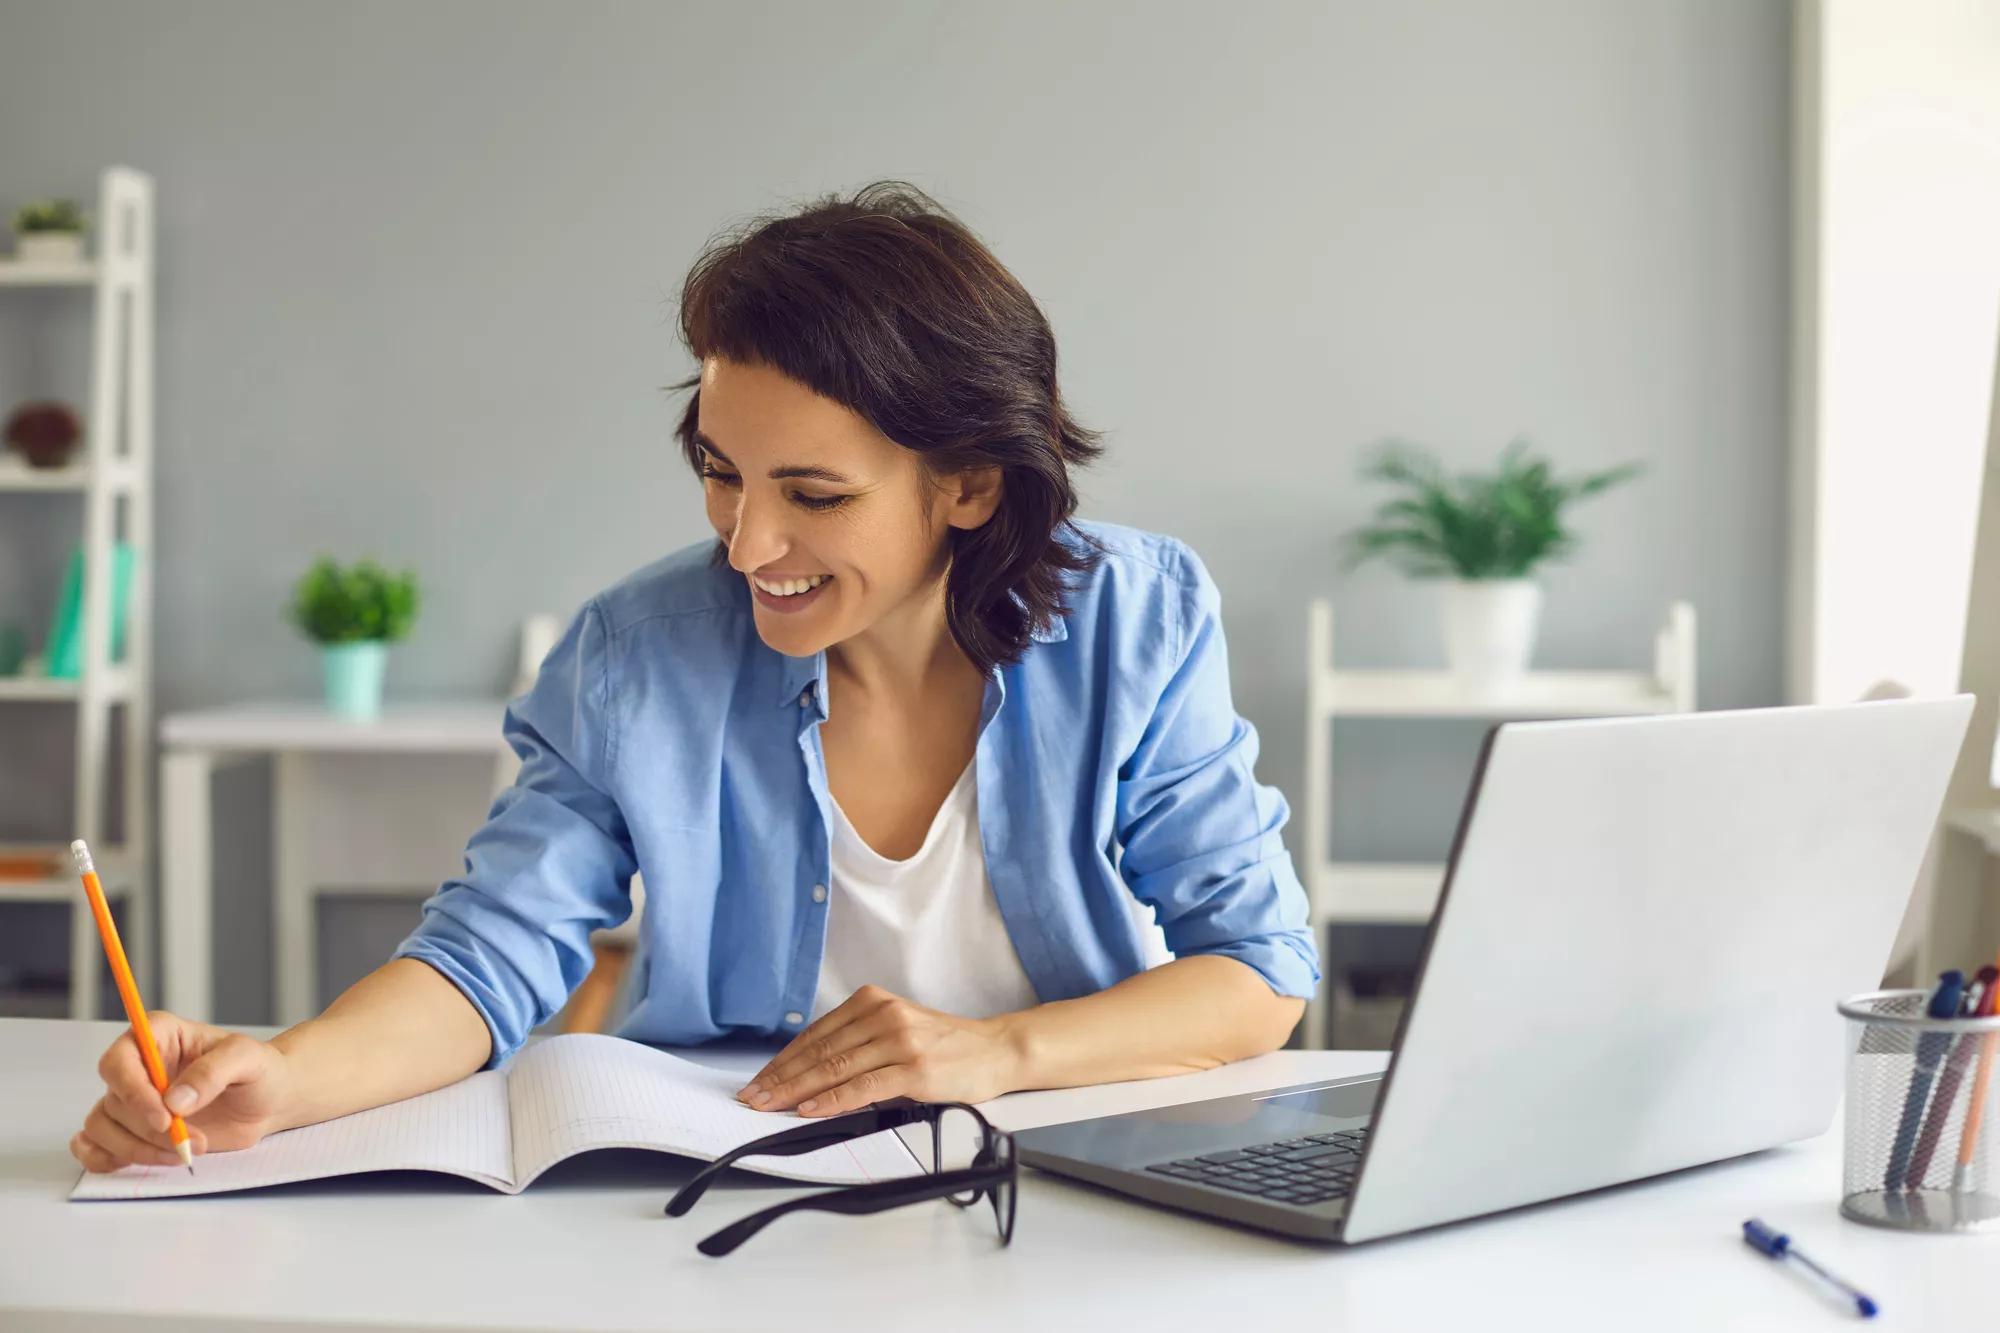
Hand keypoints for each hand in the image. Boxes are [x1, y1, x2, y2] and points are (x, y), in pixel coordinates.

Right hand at [69, 1012, 293, 1172]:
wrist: (268, 1101)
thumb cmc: (259, 1070)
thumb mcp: (247, 1059)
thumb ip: (213, 1072)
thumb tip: (174, 1101)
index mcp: (158, 1036)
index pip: (120, 1060)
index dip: (133, 1091)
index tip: (165, 1118)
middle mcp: (138, 1066)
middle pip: (114, 1101)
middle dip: (148, 1129)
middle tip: (189, 1140)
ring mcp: (132, 1100)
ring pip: (103, 1127)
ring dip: (137, 1149)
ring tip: (184, 1152)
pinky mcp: (132, 1129)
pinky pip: (95, 1146)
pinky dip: (107, 1159)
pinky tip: (139, 1160)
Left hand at [735, 984, 1024, 1116]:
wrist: (995, 1050)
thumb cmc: (946, 1046)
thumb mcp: (897, 1030)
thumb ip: (858, 1042)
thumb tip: (809, 1072)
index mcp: (873, 1001)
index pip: (815, 1035)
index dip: (782, 1061)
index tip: (758, 1080)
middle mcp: (883, 1015)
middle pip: (819, 1051)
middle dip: (780, 1078)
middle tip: (752, 1098)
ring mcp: (899, 1041)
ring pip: (834, 1069)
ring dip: (796, 1091)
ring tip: (770, 1107)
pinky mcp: (914, 1069)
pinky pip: (862, 1087)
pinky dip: (832, 1100)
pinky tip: (810, 1109)